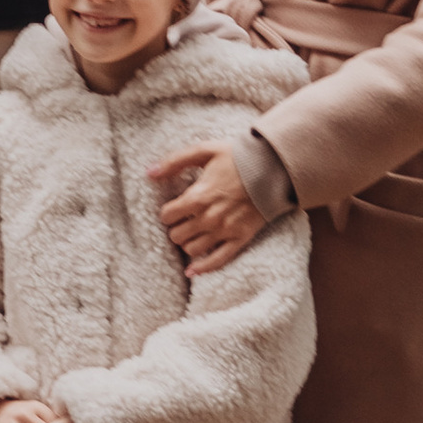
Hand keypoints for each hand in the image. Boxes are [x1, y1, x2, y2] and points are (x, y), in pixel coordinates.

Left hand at [148, 140, 266, 278]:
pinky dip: (203, 268)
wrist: (272, 168)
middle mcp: (208, 218)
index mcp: (198, 197)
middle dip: (177, 228)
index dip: (168, 212)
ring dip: (188, 244)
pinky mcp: (240, 239)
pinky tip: (192, 271)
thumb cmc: (237, 157)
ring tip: (193, 235)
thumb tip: (149, 173)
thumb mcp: (204, 151)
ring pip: (192, 250)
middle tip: (184, 222)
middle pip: (177, 236)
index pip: (167, 216)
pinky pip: (217, 261)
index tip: (174, 209)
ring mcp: (224, 231)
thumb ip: (175, 161)